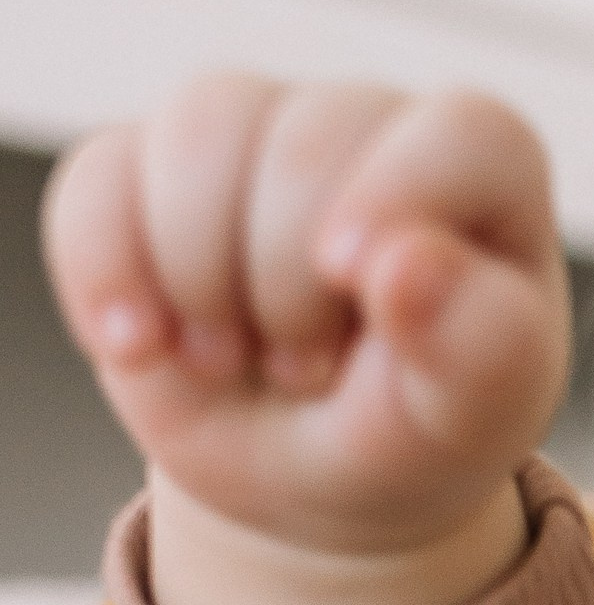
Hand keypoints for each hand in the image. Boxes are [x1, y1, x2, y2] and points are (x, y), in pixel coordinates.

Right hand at [42, 73, 570, 604]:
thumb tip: (410, 265)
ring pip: (197, 135)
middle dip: (287, 285)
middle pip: (302, 141)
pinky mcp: (145, 168)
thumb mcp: (469, 422)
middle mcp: (367, 125)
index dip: (395, 202)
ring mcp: (251, 132)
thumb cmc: (416, 433)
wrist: (316, 479)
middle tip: (306, 372)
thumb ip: (478, 349)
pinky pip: (98, 183)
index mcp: (483, 171)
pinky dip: (106, 277)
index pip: (458, 136)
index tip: (355, 289)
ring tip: (231, 360)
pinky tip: (141, 347)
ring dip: (199, 278)